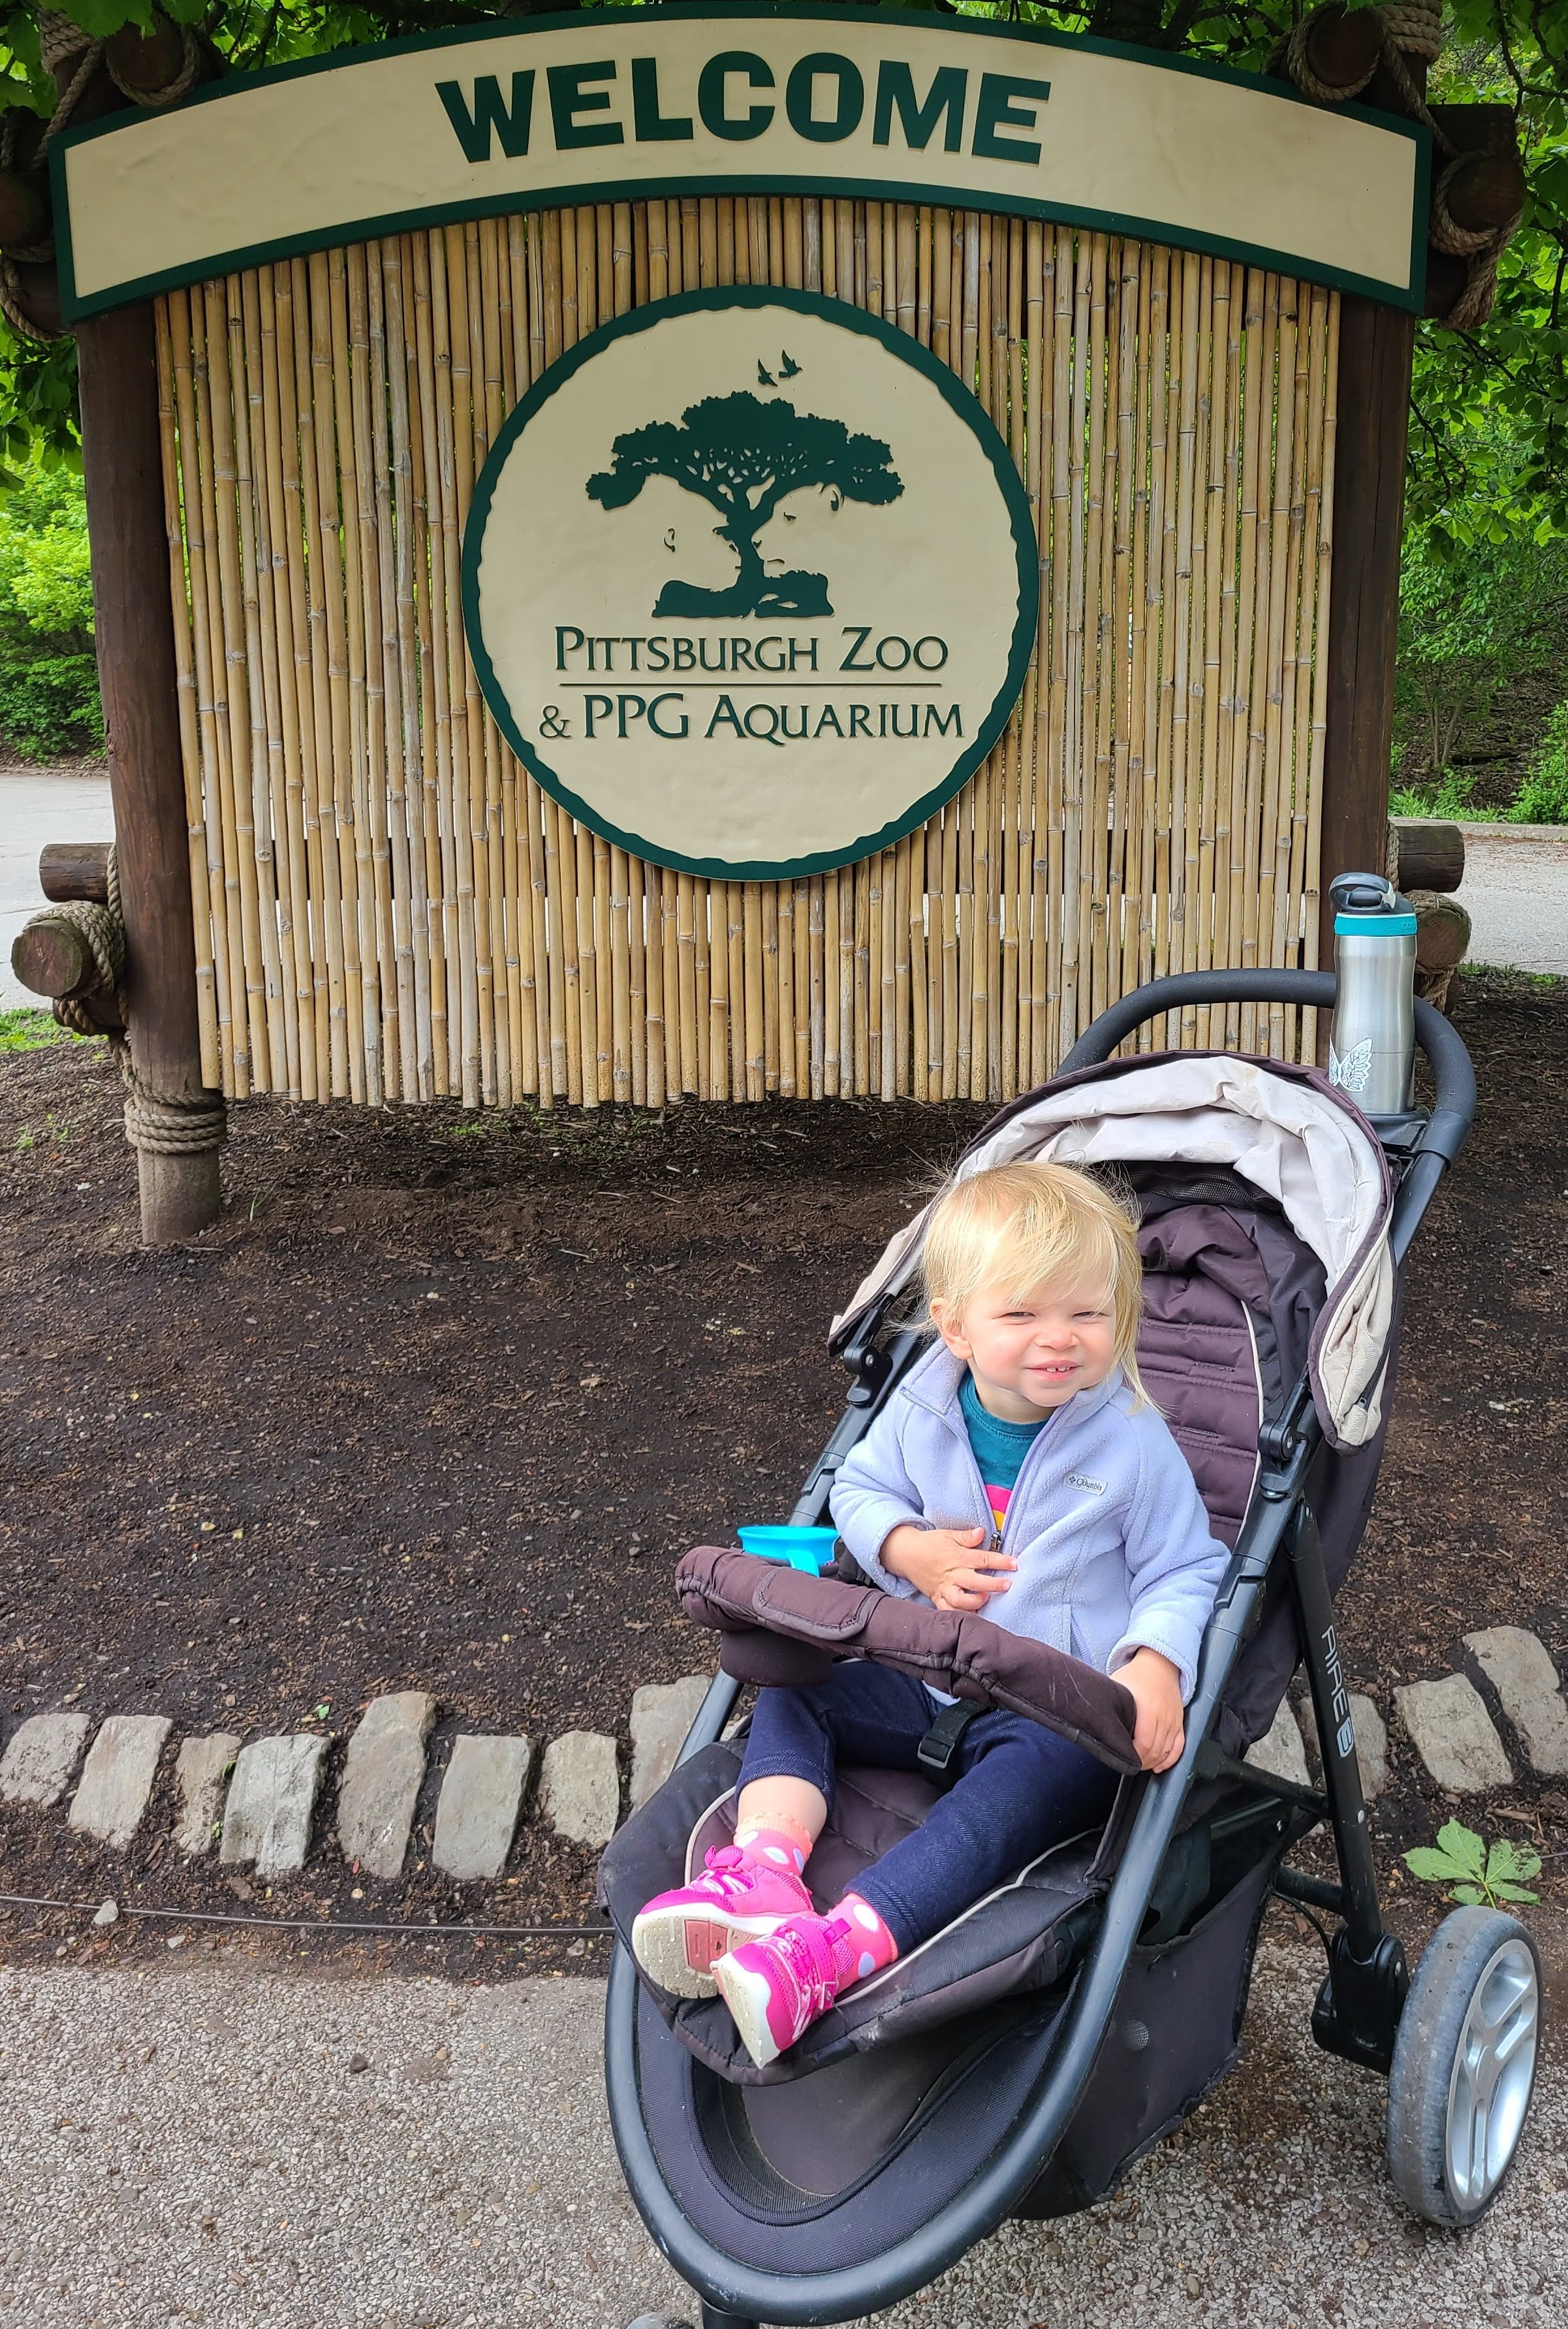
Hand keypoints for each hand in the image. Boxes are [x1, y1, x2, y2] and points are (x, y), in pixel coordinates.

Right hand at [882, 1523, 1017, 1614]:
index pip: (983, 1559)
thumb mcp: (948, 1535)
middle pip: (975, 1582)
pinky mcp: (937, 1598)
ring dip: (975, 1602)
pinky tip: (972, 1614)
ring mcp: (944, 1588)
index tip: (1015, 1564)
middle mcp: (952, 1574)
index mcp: (957, 1557)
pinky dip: (959, 1615)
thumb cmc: (929, 1543)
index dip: (1001, 1562)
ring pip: (960, 1600)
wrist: (905, 1554)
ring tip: (986, 1598)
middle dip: (993, 1584)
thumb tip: (982, 1532)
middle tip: (1007, 1584)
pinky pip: (948, 1611)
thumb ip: (966, 1537)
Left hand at [1118, 1648, 1185, 1772]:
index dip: (1133, 1756)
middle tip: (1129, 1764)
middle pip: (1155, 1751)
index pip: (1143, 1743)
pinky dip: (1170, 1760)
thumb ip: (1110, 1705)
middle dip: (1142, 1762)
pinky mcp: (1180, 1722)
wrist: (1160, 1663)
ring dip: (1153, 1762)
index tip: (1123, 1759)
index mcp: (1149, 1709)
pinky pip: (1179, 1746)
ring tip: (1140, 1764)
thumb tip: (1094, 1720)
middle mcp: (1164, 1716)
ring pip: (1167, 1751)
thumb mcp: (1118, 1686)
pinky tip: (1159, 1766)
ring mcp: (1174, 1720)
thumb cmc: (1136, 1675)